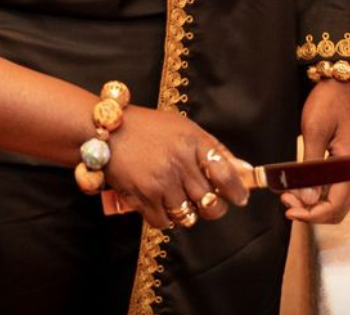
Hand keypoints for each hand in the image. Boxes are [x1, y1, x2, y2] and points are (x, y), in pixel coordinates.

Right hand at [102, 108, 247, 231]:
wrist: (104, 130)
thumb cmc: (148, 128)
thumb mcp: (184, 128)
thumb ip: (215, 150)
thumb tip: (245, 171)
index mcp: (192, 142)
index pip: (227, 175)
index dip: (237, 191)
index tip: (240, 197)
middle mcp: (179, 163)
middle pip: (211, 203)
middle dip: (213, 207)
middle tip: (205, 200)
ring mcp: (160, 182)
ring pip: (188, 217)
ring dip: (186, 212)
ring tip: (176, 196)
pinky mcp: (142, 197)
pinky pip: (164, 222)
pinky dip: (164, 217)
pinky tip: (158, 200)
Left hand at [282, 79, 349, 224]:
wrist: (344, 82)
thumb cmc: (330, 100)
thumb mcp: (315, 131)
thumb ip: (310, 168)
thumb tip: (307, 199)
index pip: (336, 206)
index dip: (312, 214)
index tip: (289, 211)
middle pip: (338, 209)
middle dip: (311, 211)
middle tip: (286, 202)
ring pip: (337, 201)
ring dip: (314, 204)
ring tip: (290, 194)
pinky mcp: (348, 164)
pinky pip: (336, 188)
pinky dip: (319, 193)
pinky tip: (301, 186)